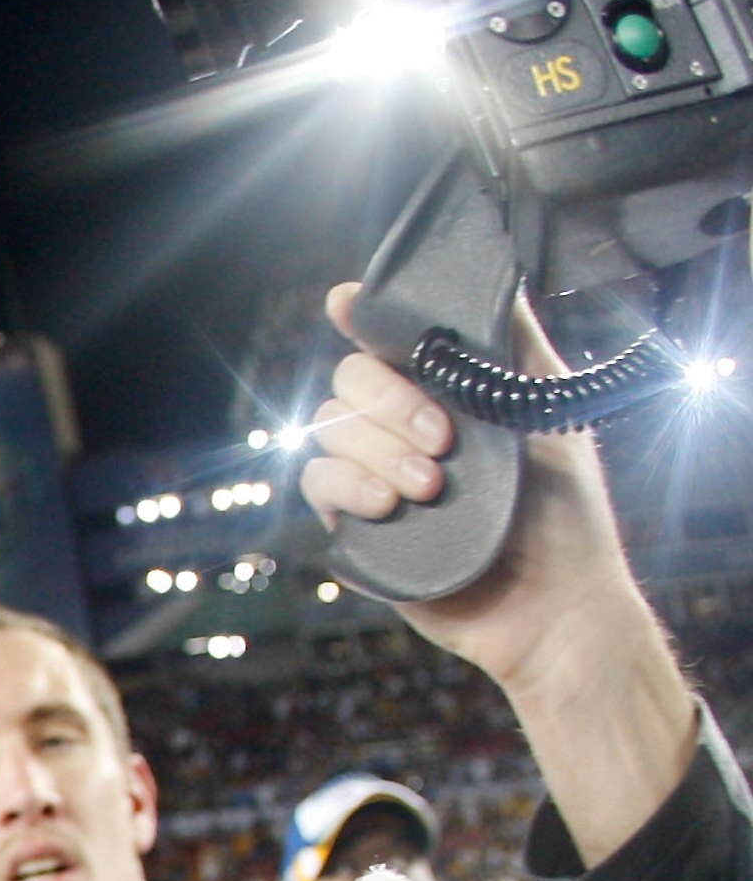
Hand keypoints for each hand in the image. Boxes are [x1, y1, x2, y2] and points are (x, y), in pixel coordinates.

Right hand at [298, 281, 666, 713]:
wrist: (550, 603)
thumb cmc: (564, 512)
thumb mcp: (548, 407)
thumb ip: (513, 344)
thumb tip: (489, 277)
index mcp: (445, 393)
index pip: (390, 340)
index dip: (363, 316)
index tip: (348, 304)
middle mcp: (403, 429)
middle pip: (350, 379)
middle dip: (390, 401)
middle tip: (444, 439)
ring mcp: (375, 474)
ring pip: (330, 429)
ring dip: (379, 450)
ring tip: (433, 487)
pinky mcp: (353, 524)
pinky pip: (317, 483)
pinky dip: (347, 485)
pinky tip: (388, 504)